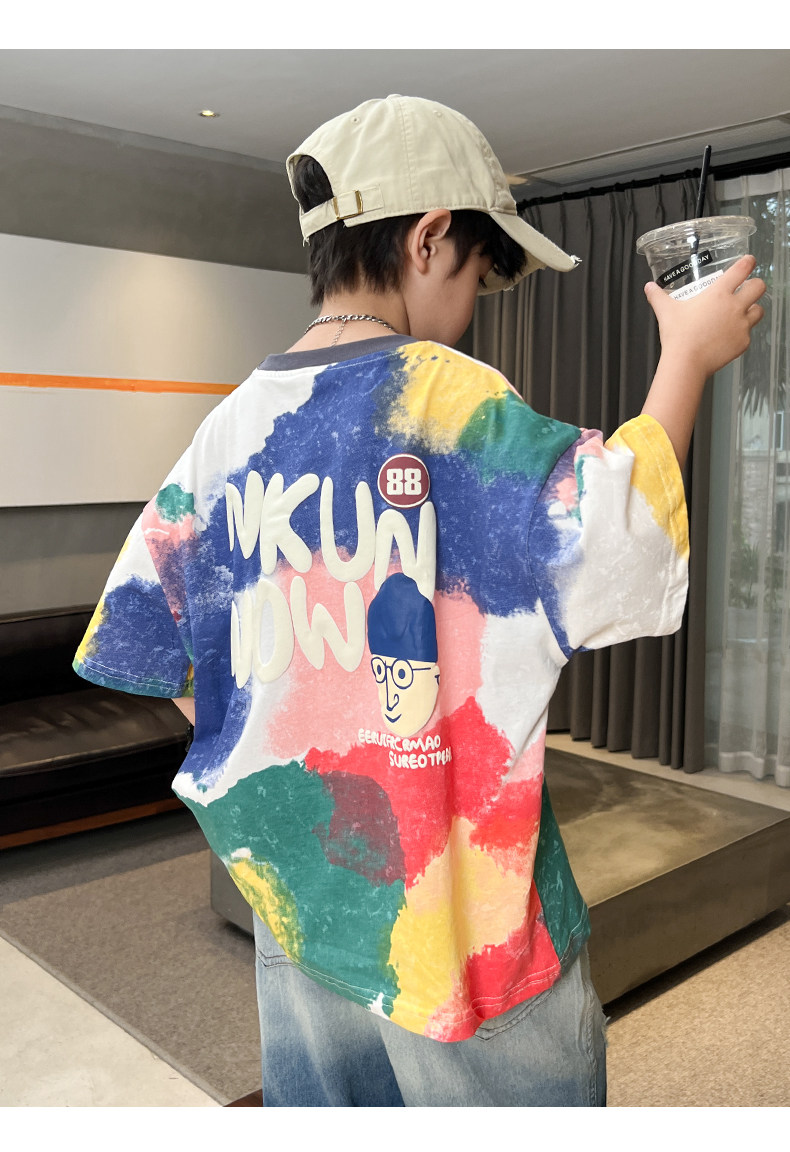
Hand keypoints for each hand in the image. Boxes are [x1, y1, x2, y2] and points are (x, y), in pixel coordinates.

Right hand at [644, 255, 765, 378]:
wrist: (686, 362)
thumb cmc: (678, 335)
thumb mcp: (666, 311)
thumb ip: (658, 296)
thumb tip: (649, 287)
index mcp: (719, 293)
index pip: (742, 269)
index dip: (748, 262)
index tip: (749, 262)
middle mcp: (734, 306)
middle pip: (759, 287)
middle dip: (755, 285)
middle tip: (747, 289)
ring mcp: (741, 325)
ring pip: (759, 310)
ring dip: (753, 309)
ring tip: (741, 313)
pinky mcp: (743, 342)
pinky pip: (748, 334)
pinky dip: (741, 333)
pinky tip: (729, 336)